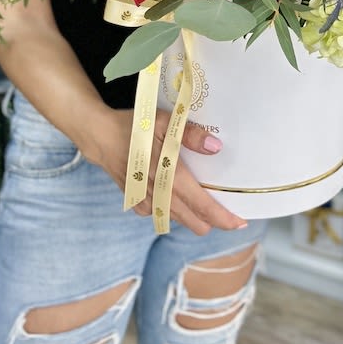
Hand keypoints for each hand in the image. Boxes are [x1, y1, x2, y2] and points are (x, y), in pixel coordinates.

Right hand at [82, 106, 247, 234]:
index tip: (241, 222)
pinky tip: (173, 192)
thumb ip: (191, 135)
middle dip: (212, 220)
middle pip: (194, 222)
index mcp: (170, 177)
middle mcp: (159, 195)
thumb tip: (216, 147)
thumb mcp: (167, 121)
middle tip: (226, 208)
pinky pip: (160, 214)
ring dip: (192, 214)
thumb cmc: (137, 126)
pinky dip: (171, 208)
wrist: (101, 136)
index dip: (224, 218)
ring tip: (203, 199)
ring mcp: (146, 202)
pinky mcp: (136, 203)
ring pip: (178, 219)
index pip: (202, 207)